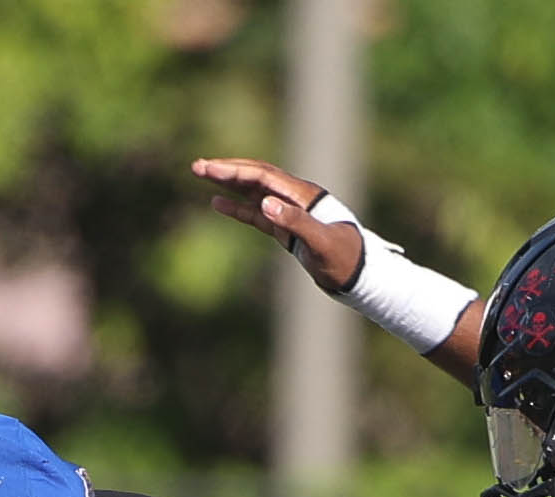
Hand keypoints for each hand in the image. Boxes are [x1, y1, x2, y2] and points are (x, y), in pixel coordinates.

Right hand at [193, 156, 367, 299]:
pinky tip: (217, 203)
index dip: (235, 172)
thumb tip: (265, 203)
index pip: (263, 176)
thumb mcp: (320, 242)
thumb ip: (296, 222)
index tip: (210, 169)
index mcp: (302, 195)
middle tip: (197, 166)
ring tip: (201, 174)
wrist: (357, 273)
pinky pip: (255, 213)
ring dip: (228, 183)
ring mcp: (288, 211)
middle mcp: (293, 197)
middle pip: (255, 176)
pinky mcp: (284, 228)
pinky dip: (236, 207)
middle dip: (226, 170)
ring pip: (253, 191)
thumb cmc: (343, 258)